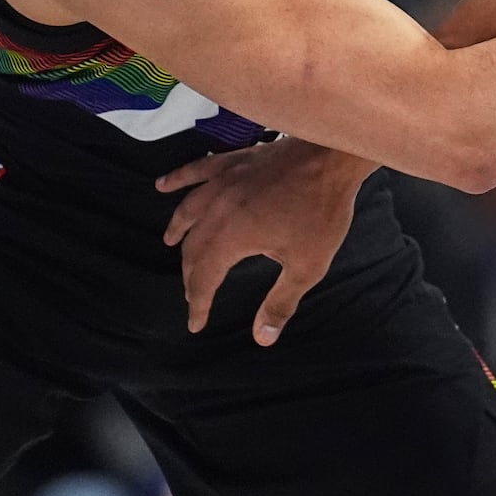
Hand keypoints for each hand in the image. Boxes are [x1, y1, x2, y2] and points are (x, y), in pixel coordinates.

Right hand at [157, 138, 369, 344]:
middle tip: (194, 291)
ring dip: (177, 229)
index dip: (197, 304)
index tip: (196, 323)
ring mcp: (221, 182)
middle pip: (193, 247)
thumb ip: (281, 302)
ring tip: (170, 242)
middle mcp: (215, 210)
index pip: (203, 278)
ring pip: (188, 210)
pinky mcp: (232, 161)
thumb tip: (263, 339)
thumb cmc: (322, 210)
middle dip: (191, 273)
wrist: (332, 157)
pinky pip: (196, 171)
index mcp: (229, 238)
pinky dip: (177, 179)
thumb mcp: (307, 265)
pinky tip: (163, 185)